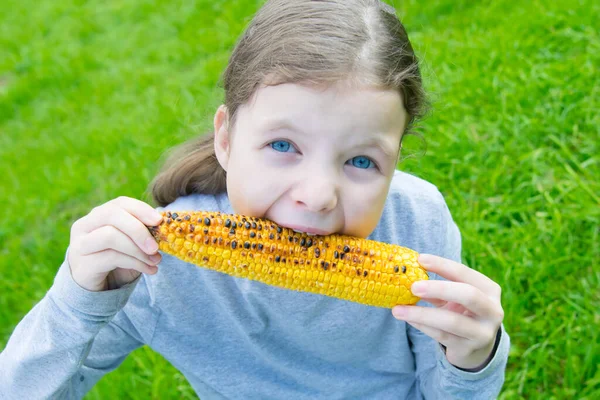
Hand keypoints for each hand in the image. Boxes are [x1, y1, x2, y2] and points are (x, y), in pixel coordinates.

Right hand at [67, 196, 163, 291]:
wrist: (97, 288)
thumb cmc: (118, 261)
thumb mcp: (131, 243)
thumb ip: (144, 232)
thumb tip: (165, 227)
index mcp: (98, 215)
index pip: (120, 203)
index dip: (141, 209)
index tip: (159, 221)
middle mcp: (85, 225)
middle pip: (112, 215)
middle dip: (138, 229)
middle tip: (156, 246)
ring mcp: (81, 244)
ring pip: (110, 236)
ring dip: (138, 250)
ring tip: (156, 261)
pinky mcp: (83, 264)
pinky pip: (112, 258)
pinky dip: (136, 263)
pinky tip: (149, 270)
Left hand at [392, 254, 503, 369]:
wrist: (476, 346)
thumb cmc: (461, 311)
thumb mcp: (454, 297)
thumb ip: (438, 287)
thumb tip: (408, 275)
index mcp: (489, 290)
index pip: (465, 273)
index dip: (442, 265)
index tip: (420, 259)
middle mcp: (492, 311)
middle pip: (468, 295)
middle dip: (439, 288)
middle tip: (413, 286)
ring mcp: (482, 332)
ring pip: (452, 321)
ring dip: (421, 314)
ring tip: (397, 309)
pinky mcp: (468, 349)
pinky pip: (442, 336)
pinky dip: (422, 326)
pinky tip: (408, 318)